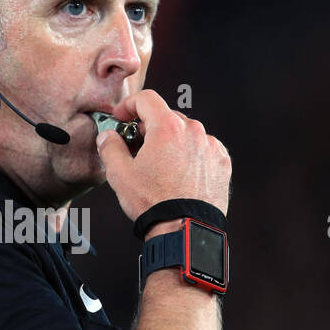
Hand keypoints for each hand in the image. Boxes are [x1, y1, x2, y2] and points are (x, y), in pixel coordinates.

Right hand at [96, 90, 230, 223]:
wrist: (184, 230)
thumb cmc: (155, 203)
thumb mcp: (120, 174)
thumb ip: (110, 147)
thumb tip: (108, 137)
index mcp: (167, 128)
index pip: (146, 99)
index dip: (129, 105)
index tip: (122, 117)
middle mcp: (193, 131)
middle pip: (166, 116)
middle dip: (149, 127)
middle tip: (137, 147)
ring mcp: (210, 146)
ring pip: (186, 133)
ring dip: (171, 141)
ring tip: (160, 165)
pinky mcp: (221, 161)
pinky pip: (202, 148)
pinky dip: (190, 154)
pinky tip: (179, 173)